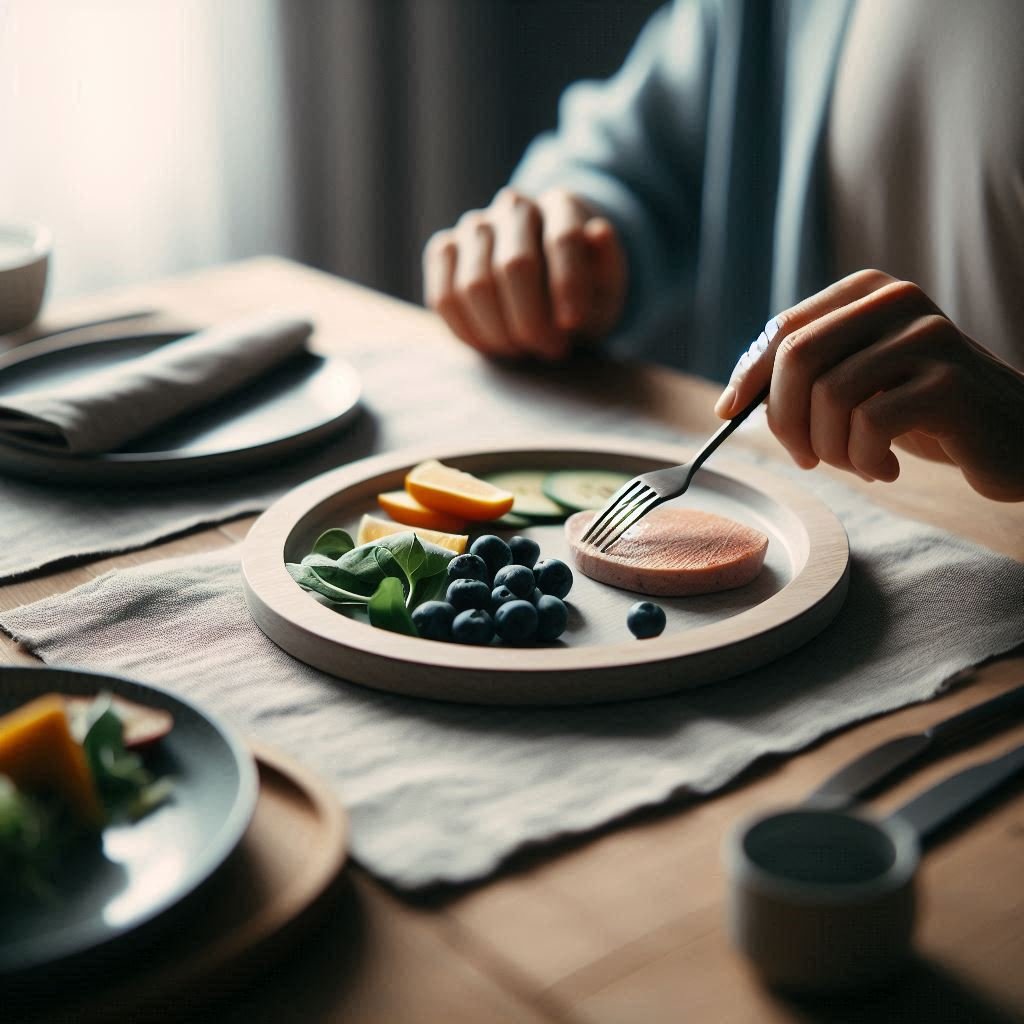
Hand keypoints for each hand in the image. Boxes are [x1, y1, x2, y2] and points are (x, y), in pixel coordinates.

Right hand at [422, 188, 626, 360]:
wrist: (548, 286)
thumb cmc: (582, 291)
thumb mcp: (608, 287)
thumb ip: (609, 266)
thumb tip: (599, 232)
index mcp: (562, 205)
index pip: (563, 239)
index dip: (568, 285)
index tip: (573, 326)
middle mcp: (514, 206)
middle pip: (515, 265)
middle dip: (533, 321)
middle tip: (551, 350)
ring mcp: (474, 226)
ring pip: (474, 285)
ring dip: (500, 333)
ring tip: (523, 351)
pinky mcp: (444, 250)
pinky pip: (444, 297)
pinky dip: (468, 332)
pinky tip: (493, 347)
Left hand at [714, 269, 1023, 500]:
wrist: (1011, 437)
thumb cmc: (921, 413)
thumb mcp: (858, 381)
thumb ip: (805, 375)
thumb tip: (730, 402)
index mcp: (867, 292)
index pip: (783, 329)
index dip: (748, 376)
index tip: (729, 413)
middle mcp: (896, 300)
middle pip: (797, 357)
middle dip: (783, 418)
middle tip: (803, 457)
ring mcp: (926, 335)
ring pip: (829, 396)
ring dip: (829, 448)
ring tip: (855, 463)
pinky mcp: (948, 381)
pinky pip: (868, 424)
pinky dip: (863, 459)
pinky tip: (885, 468)